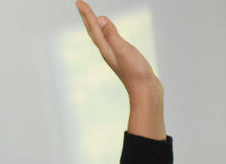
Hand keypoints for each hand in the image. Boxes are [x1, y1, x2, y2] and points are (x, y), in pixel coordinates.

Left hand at [75, 1, 164, 138]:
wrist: (146, 92)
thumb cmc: (136, 73)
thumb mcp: (123, 50)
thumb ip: (112, 35)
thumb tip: (99, 20)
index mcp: (106, 49)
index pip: (94, 28)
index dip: (87, 14)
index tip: (79, 2)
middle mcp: (108, 52)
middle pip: (94, 32)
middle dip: (87, 18)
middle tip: (80, 5)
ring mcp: (116, 56)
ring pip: (101, 37)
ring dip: (95, 26)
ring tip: (91, 17)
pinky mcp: (125, 58)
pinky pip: (112, 41)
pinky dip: (108, 33)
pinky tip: (110, 33)